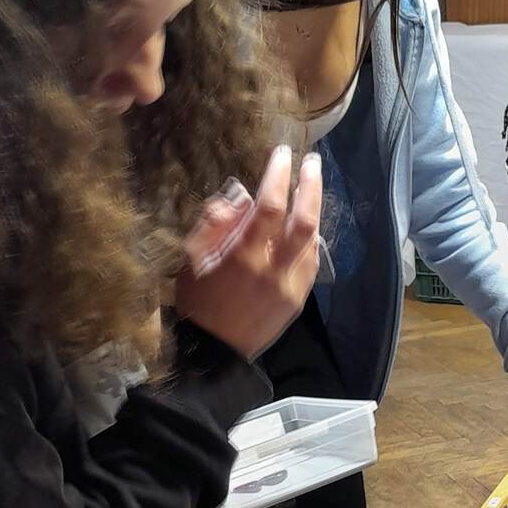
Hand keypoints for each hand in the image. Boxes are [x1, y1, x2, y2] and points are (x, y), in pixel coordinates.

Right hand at [175, 147, 321, 360]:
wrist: (212, 355)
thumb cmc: (196, 304)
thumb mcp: (193, 259)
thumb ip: (216, 223)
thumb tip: (240, 194)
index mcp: (244, 257)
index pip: (269, 205)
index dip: (278, 175)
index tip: (282, 153)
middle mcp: (274, 270)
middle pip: (304, 220)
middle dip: (311, 186)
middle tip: (312, 162)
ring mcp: (290, 287)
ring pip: (312, 241)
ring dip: (314, 211)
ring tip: (310, 189)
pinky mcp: (297, 301)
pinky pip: (310, 263)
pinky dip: (310, 240)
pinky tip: (307, 227)